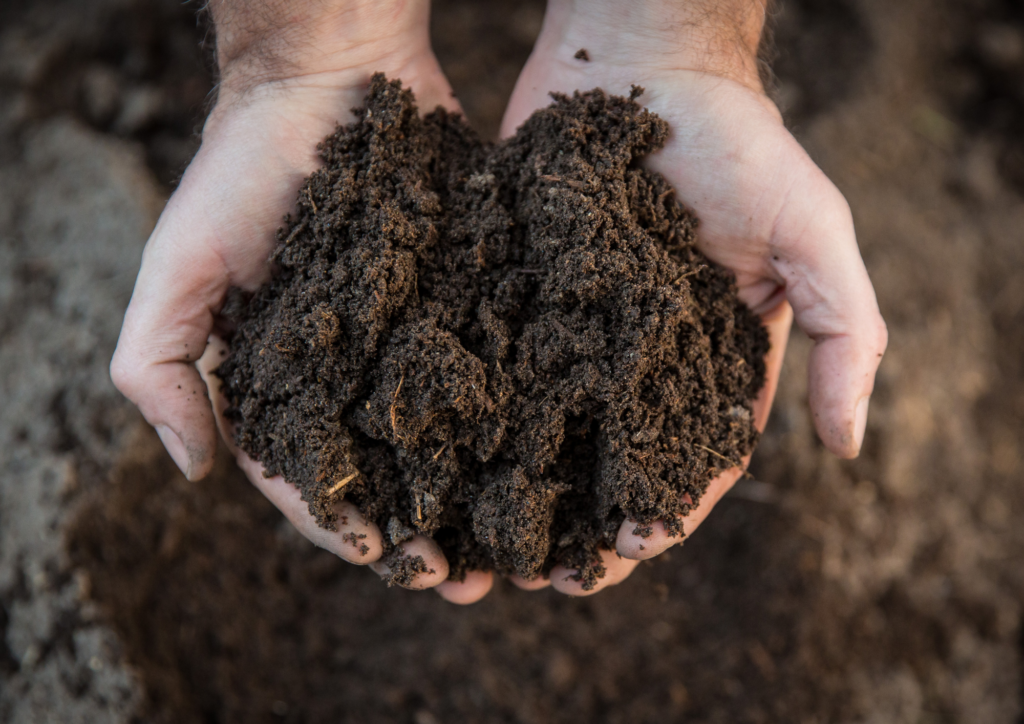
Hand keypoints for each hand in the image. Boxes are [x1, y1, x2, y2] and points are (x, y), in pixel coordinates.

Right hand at [110, 0, 491, 603]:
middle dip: (427, 535)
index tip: (392, 560)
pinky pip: (492, 372)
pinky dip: (517, 422)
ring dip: (482, 500)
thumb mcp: (179, 265)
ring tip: (520, 548)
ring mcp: (413, 343)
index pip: (311, 479)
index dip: (347, 528)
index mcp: (285, 385)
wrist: (328, 79)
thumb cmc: (242, 170)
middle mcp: (352, 376)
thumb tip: (191, 472)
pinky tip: (549, 459)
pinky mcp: (463, 304)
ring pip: (451, 441)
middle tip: (472, 580)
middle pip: (392, 477)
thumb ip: (161, 366)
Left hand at [497, 0, 886, 595]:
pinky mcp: (515, 294)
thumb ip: (847, 334)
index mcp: (708, 358)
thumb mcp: (814, 233)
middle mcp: (635, 357)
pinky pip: (492, 366)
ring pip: (540, 431)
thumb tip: (852, 450)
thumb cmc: (738, 144)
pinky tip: (443, 462)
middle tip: (540, 578)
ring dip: (516, 493)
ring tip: (482, 547)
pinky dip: (471, 419)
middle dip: (577, 524)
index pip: (687, 457)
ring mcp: (570, 328)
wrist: (641, 61)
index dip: (659, 512)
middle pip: (605, 462)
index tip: (624, 556)